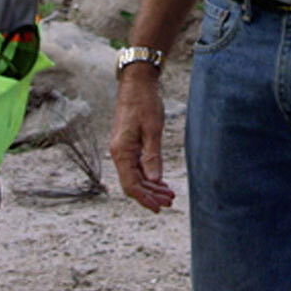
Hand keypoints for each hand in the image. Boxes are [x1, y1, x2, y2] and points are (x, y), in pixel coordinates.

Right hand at [108, 67, 174, 211]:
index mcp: (121, 151)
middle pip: (133, 183)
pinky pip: (137, 167)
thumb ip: (152, 156)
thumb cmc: (145, 102)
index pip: (131, 184)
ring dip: (151, 187)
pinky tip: (161, 182)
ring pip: (136, 176)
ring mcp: (123, 149)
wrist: (137, 83)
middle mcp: (119, 153)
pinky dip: (149, 176)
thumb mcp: (152, 129)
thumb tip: (154, 181)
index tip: (159, 207)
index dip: (144, 199)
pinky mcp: (129, 145)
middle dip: (151, 195)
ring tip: (169, 194)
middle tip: (170, 201)